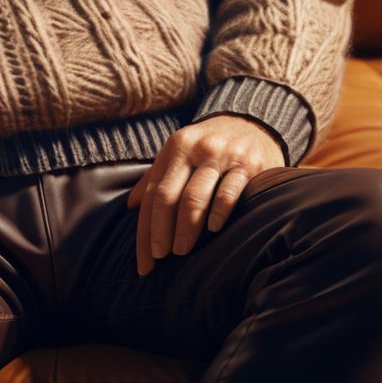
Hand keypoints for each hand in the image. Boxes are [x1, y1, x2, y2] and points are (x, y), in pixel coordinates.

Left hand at [125, 114, 285, 275]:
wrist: (251, 121)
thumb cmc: (208, 145)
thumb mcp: (179, 151)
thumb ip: (156, 176)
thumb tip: (130, 205)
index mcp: (174, 148)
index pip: (152, 194)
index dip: (145, 230)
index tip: (145, 261)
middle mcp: (195, 149)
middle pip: (168, 196)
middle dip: (161, 231)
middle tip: (162, 258)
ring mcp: (222, 157)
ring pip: (196, 197)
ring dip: (186, 229)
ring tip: (182, 251)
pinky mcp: (249, 166)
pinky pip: (229, 193)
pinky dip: (218, 213)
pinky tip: (213, 229)